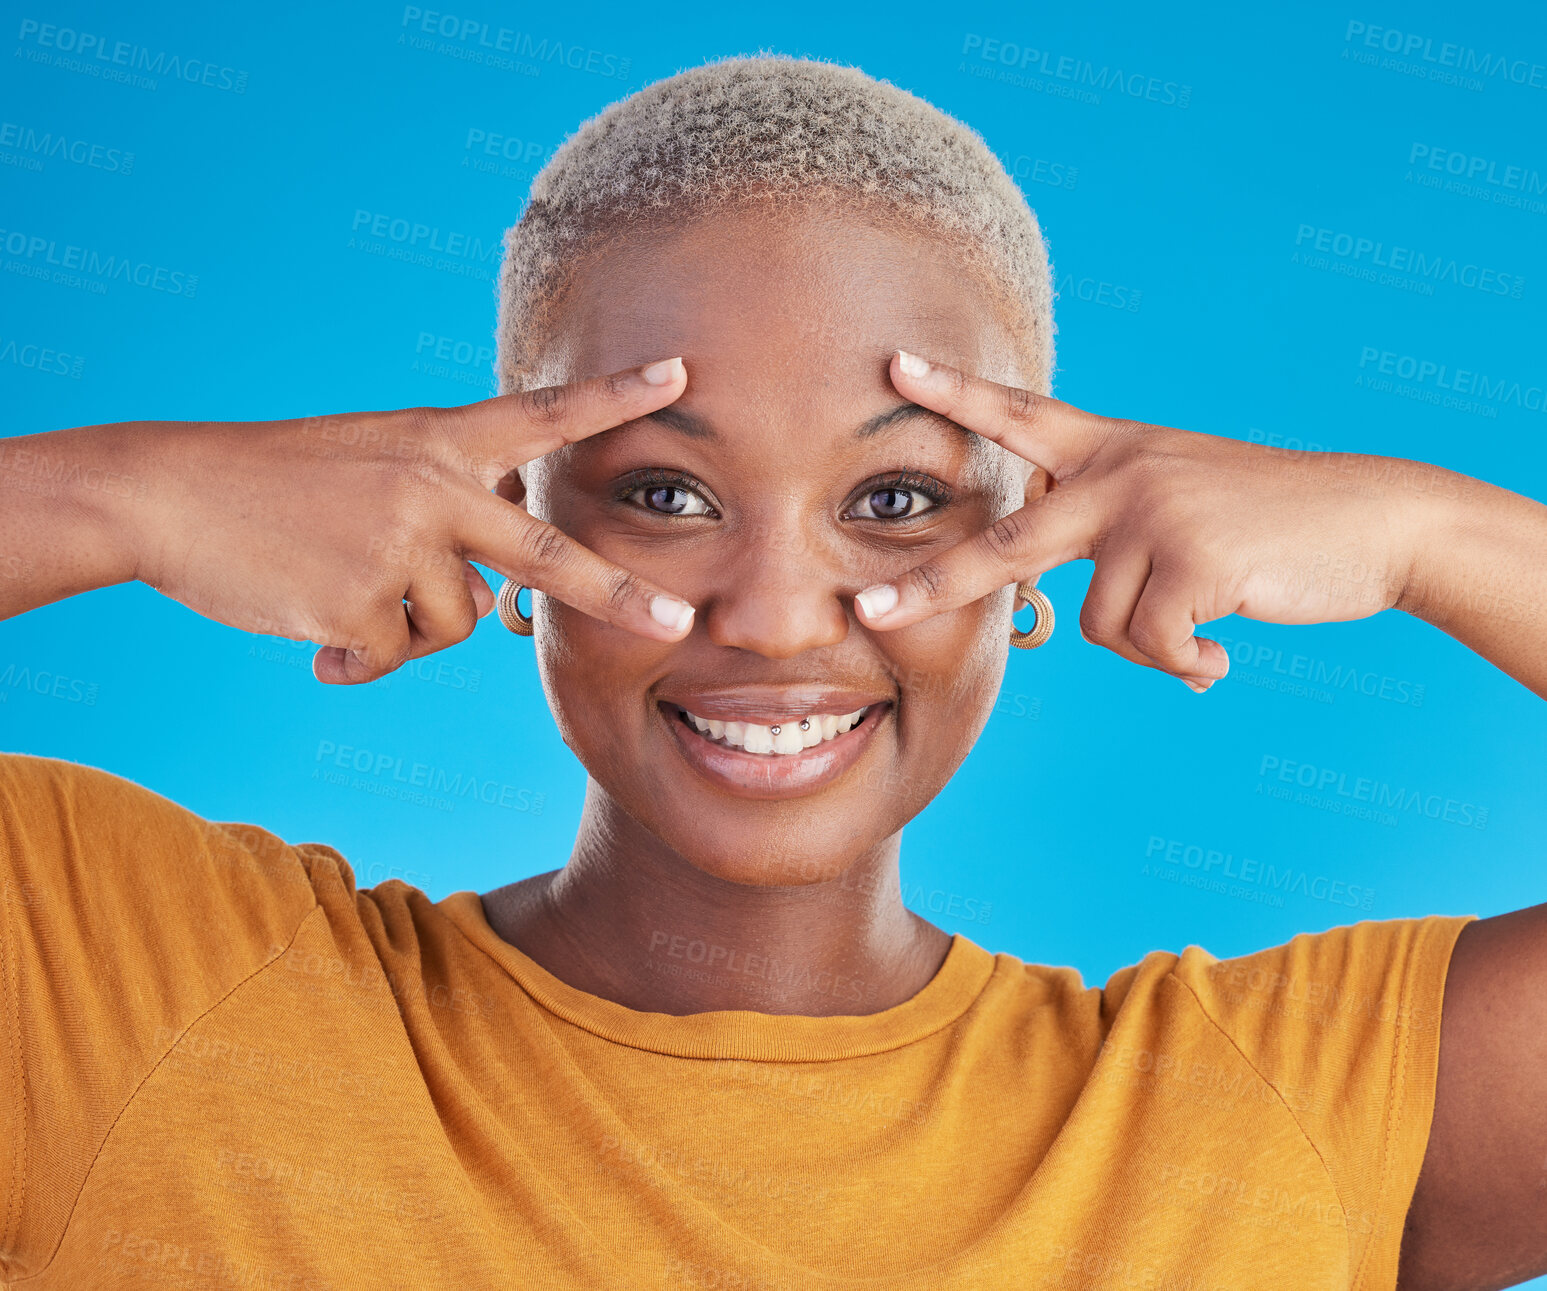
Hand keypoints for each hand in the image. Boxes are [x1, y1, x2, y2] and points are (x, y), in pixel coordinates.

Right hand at [117, 358, 695, 683]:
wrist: (166, 494)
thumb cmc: (276, 483)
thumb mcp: (374, 461)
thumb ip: (446, 502)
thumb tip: (492, 593)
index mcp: (437, 439)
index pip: (541, 415)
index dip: (612, 396)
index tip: (679, 372)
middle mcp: (432, 485)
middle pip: (545, 553)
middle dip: (617, 595)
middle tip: (680, 625)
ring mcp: (400, 544)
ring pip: (456, 622)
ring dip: (409, 626)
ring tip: (344, 591)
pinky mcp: (362, 603)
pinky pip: (394, 655)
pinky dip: (358, 658)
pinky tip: (315, 630)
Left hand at [854, 351, 1450, 690]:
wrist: (1374, 520)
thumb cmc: (1268, 522)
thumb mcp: (1176, 496)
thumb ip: (1108, 527)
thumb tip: (1055, 604)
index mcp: (1113, 450)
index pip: (1022, 414)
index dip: (955, 393)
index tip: (892, 366)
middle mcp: (1122, 472)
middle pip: (1005, 542)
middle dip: (932, 587)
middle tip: (863, 615)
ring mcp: (1154, 512)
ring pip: (1098, 623)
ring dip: (1149, 644)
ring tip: (1203, 627)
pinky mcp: (1191, 559)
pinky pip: (1151, 644)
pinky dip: (1186, 664)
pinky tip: (1221, 650)